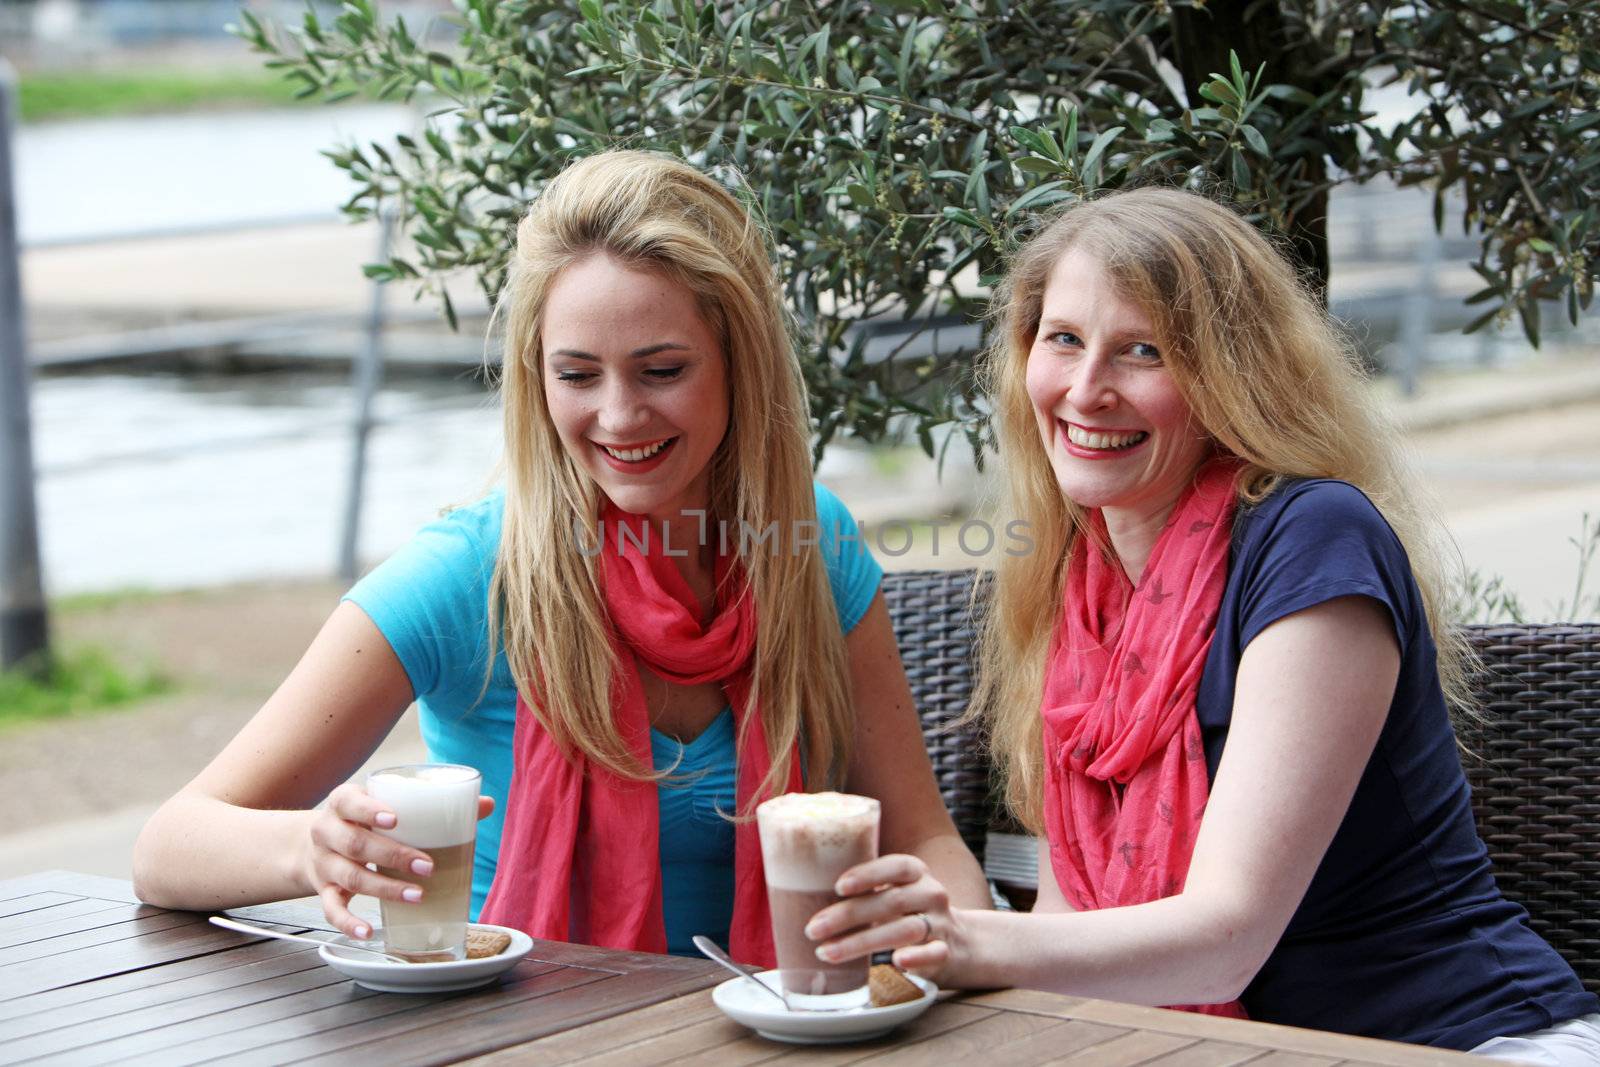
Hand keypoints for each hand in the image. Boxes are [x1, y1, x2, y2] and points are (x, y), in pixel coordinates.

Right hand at [300, 783, 494, 939]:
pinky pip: (331, 910)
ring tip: (418, 895)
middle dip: (393, 855)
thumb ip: (433, 805)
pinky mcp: (324, 891)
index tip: (396, 819)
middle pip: (355, 843)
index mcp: (343, 803)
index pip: (349, 802)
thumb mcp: (386, 805)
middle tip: (428, 865)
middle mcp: (327, 832)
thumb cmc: (364, 821)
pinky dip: (348, 923)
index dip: (369, 810)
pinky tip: (368, 932)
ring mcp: (324, 863)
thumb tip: (486, 804)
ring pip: (350, 877)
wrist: (312, 844)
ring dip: (385, 888)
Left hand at [802, 853, 960, 980]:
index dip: (867, 874)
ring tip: (828, 953)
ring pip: (904, 930)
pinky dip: (915, 957)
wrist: (959, 942)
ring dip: (863, 942)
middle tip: (812, 929)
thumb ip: (863, 889)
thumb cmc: (908, 912)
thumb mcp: (893, 891)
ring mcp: (940, 923)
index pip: (895, 866)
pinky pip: (933, 954)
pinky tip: (895, 961)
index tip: (838, 886)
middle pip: (889, 901)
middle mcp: (930, 893)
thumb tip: (800, 890)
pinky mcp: (946, 953)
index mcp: (915, 872)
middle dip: (847, 916)